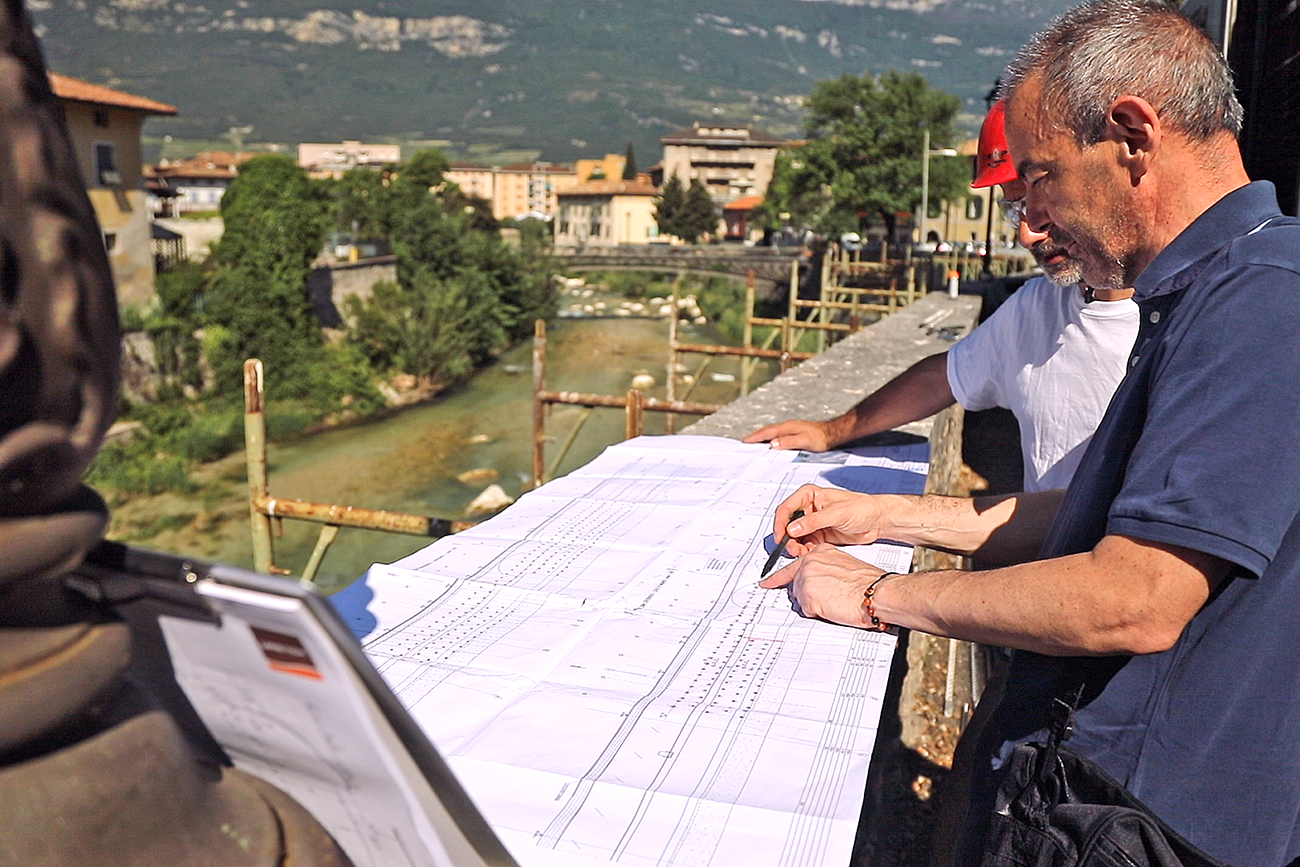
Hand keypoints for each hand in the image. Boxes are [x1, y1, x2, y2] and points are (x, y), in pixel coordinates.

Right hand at [743, 419, 833, 451]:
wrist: (832, 433)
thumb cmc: (820, 438)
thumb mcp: (804, 441)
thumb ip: (788, 442)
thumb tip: (772, 443)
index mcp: (787, 427)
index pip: (767, 432)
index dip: (755, 437)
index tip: (745, 441)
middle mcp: (788, 426)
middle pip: (767, 431)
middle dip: (756, 436)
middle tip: (745, 442)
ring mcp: (791, 428)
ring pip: (772, 432)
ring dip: (762, 436)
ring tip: (755, 442)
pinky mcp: (795, 431)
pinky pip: (778, 434)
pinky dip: (771, 437)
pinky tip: (771, 442)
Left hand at [758, 543, 886, 628]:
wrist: (876, 592)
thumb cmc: (868, 583)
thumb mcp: (843, 565)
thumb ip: (825, 570)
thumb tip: (819, 582)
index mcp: (819, 553)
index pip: (791, 566)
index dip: (777, 578)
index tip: (766, 583)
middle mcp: (809, 562)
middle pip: (795, 586)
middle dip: (808, 596)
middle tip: (828, 599)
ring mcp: (806, 578)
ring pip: (801, 599)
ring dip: (814, 604)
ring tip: (834, 601)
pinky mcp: (807, 595)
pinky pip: (807, 611)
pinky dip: (818, 613)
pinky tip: (832, 607)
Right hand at [771, 485, 891, 555]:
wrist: (877, 520)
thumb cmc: (862, 508)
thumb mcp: (837, 513)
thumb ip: (813, 521)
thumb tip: (792, 528)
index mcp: (809, 495)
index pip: (786, 509)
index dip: (780, 523)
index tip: (781, 537)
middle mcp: (808, 509)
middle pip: (787, 524)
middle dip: (787, 538)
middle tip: (792, 549)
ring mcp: (812, 523)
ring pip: (794, 537)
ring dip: (795, 546)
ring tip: (801, 553)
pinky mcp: (818, 535)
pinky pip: (804, 544)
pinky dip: (804, 551)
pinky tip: (808, 554)